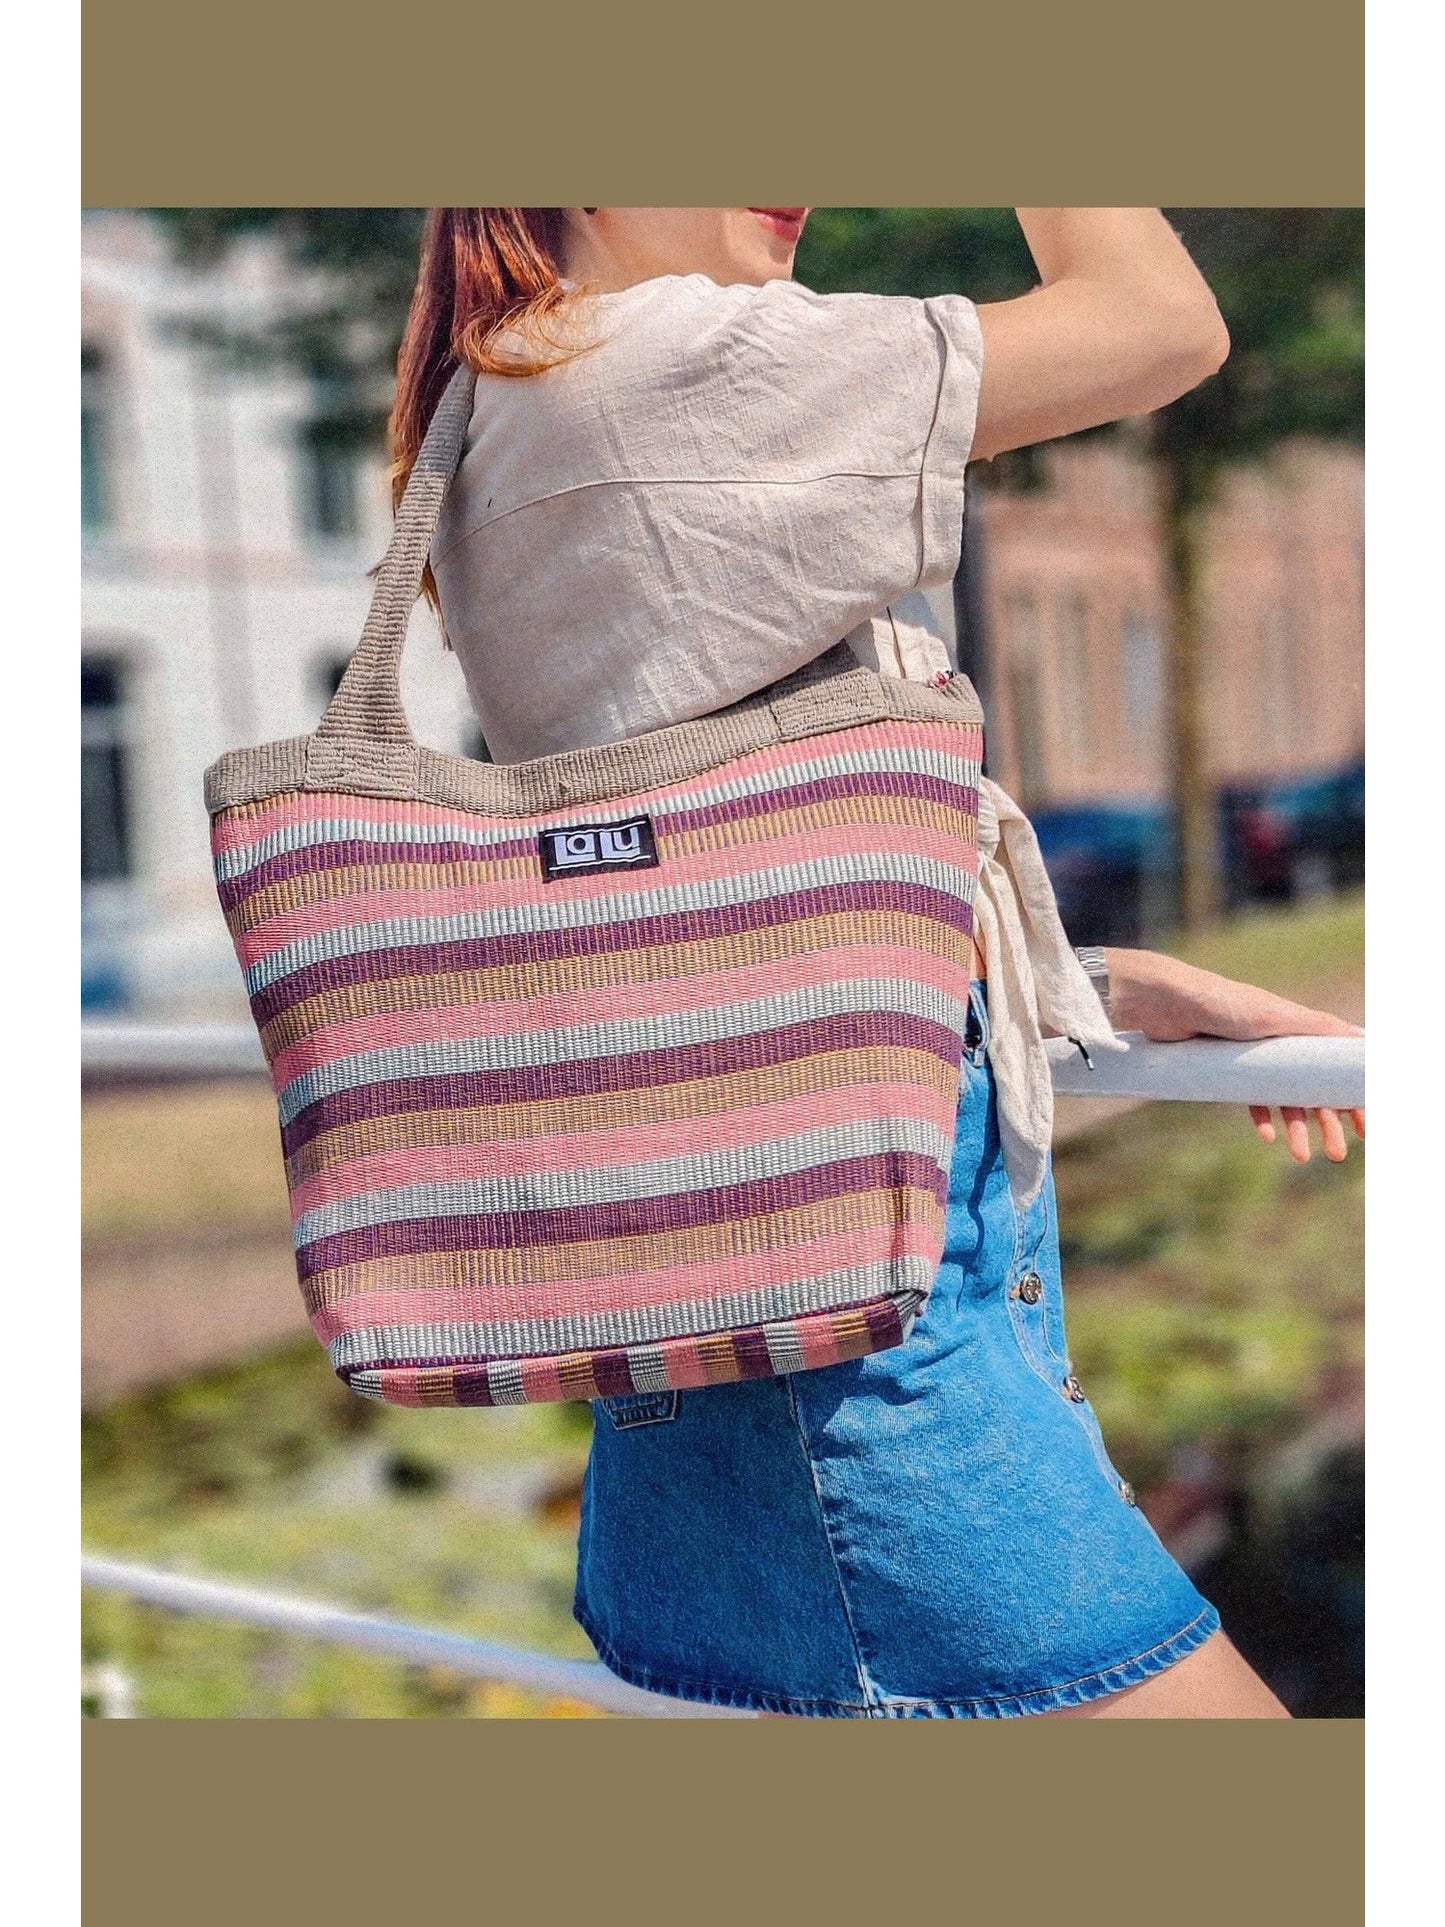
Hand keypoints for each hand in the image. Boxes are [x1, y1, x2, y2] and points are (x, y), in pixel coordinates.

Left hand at [1104, 947, 1364, 1163]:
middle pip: (1313, 1089)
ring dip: (1296, 1128)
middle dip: (1328, 1123)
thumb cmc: (1223, 1002)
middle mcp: (1281, 1043)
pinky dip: (1262, 1117)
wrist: (1165, 1002)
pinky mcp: (1226, 1067)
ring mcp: (1253, 1057)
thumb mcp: (1275, 1016)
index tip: (1366, 1127)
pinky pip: (1250, 1098)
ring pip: (1283, 1099)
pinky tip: (1268, 1137)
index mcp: (1299, 1030)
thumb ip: (1319, 1027)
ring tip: (1300, 1157)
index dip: (1352, 1097)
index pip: (1335, 1068)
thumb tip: (1365, 1038)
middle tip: (1337, 1154)